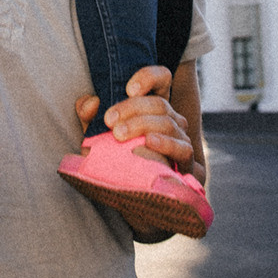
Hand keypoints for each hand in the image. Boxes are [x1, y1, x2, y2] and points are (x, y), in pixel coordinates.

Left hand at [72, 65, 195, 174]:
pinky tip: (149, 142)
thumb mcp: (98, 138)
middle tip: (109, 120)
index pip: (161, 79)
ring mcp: (181, 140)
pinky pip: (182, 149)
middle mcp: (171, 120)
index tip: (128, 88)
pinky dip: (166, 144)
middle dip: (132, 108)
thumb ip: (90, 119)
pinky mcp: (187, 164)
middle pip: (159, 102)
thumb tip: (90, 103)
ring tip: (119, 134)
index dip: (148, 77)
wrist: (134, 201)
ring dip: (142, 125)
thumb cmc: (117, 161)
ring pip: (168, 122)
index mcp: (153, 107)